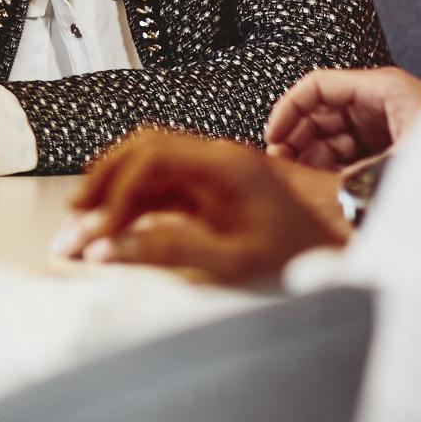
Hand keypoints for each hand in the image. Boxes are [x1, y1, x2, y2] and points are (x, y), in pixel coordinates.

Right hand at [52, 129, 344, 284]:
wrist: (345, 270)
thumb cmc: (304, 264)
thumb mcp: (237, 262)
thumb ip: (171, 249)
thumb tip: (112, 246)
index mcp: (230, 164)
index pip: (152, 157)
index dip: (116, 191)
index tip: (98, 231)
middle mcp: (222, 160)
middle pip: (144, 150)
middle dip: (103, 181)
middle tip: (75, 217)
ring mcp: (219, 176)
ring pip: (150, 167)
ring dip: (114, 191)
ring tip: (86, 223)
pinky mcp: (218, 196)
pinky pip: (164, 189)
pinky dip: (134, 206)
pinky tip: (117, 230)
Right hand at [265, 66, 420, 170]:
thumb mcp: (405, 161)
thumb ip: (359, 173)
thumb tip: (320, 190)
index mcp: (381, 88)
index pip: (317, 85)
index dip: (288, 109)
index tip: (272, 137)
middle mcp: (379, 102)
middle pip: (319, 112)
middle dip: (296, 138)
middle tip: (282, 165)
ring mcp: (383, 125)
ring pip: (331, 135)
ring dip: (311, 156)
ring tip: (301, 178)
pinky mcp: (388, 146)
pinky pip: (348, 153)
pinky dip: (332, 167)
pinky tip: (325, 183)